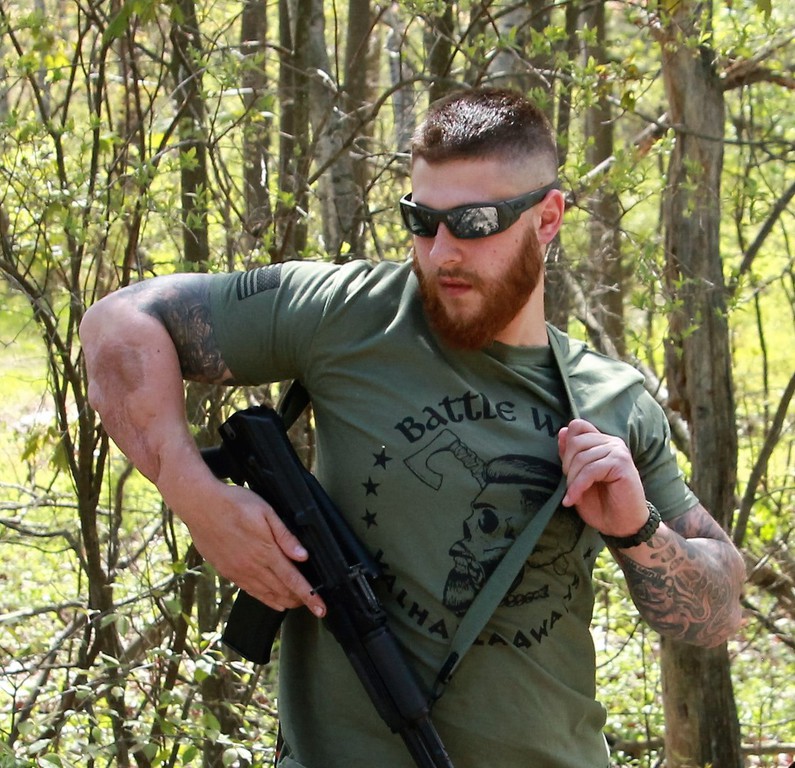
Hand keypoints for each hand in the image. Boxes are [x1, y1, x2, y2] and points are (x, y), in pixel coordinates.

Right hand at [169, 471, 326, 616]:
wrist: (201, 505)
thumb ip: (285, 536)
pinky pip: (250, 592)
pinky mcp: (227, 572)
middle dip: (299, 600)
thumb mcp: (266, 512)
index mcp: (266, 552)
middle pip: (281, 591)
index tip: (321, 608)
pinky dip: (265, 599)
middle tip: (313, 603)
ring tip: (296, 604)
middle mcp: (252, 567)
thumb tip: (303, 556)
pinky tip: (272, 601)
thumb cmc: (234, 503)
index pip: (293, 580)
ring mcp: (238, 572)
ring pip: (266, 595)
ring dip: (284, 601)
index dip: (309, 596)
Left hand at [557, 419, 647, 538]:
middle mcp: (611, 442)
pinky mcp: (621, 464)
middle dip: (567, 466)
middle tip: (570, 486)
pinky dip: (578, 486)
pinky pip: (590, 470)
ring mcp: (618, 451)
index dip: (567, 446)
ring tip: (573, 495)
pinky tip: (573, 499)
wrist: (620, 525)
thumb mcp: (577, 477)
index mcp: (601, 442)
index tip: (567, 469)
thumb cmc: (600, 503)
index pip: (578, 426)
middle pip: (576, 442)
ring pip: (581, 458)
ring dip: (572, 480)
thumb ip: (570, 455)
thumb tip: (562, 432)